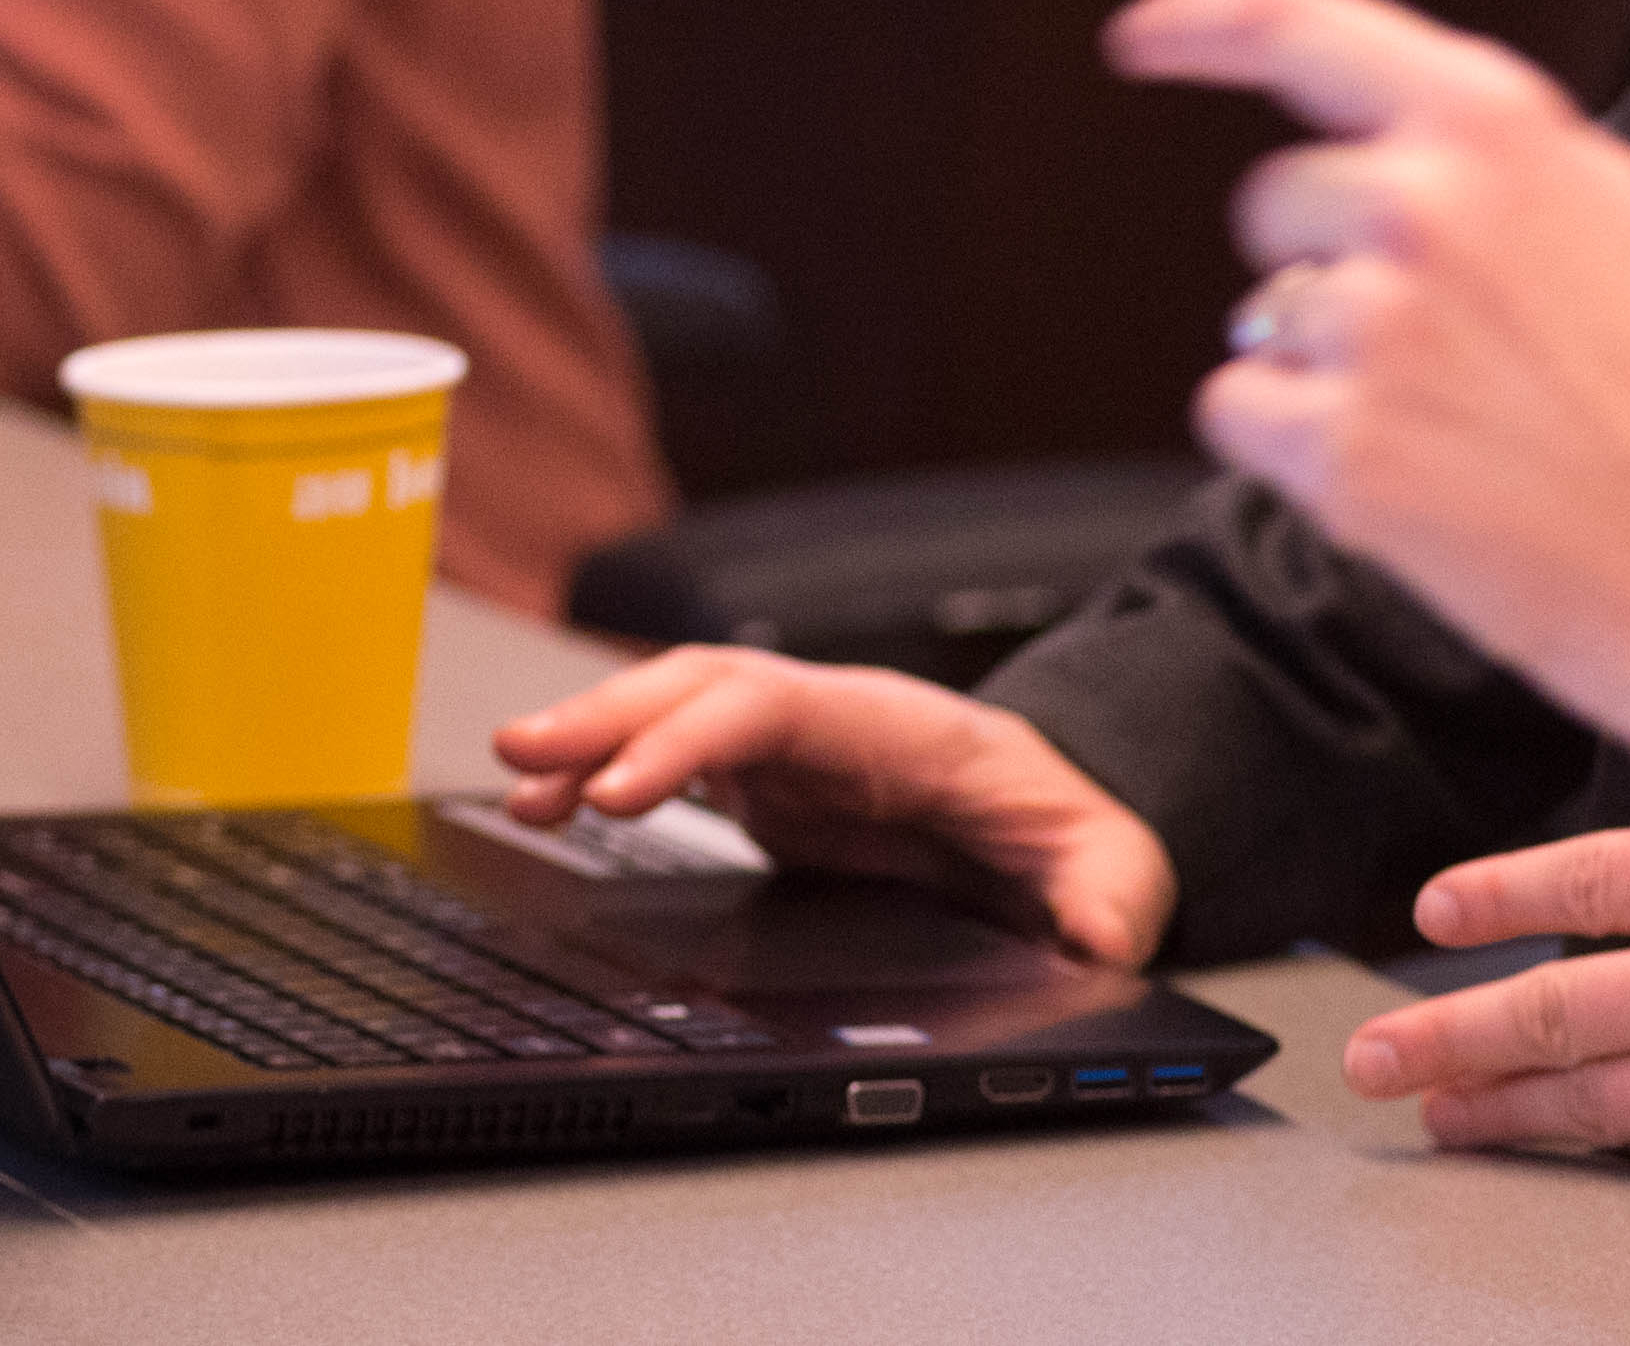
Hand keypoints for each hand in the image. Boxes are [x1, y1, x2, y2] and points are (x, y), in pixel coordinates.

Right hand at [491, 647, 1177, 967]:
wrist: (1067, 816)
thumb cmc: (1077, 829)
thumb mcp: (1116, 870)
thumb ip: (1109, 900)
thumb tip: (1100, 941)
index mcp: (902, 727)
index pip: (779, 709)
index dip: (697, 740)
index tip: (625, 788)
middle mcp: (833, 720)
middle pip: (705, 689)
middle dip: (611, 715)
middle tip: (523, 756)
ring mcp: (794, 749)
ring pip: (674, 715)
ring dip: (591, 738)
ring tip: (513, 777)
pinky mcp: (769, 786)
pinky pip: (671, 763)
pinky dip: (606, 776)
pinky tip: (548, 809)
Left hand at [1108, 0, 1629, 821]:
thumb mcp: (1625, 220)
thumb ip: (1498, 166)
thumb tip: (1386, 150)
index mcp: (1499, 126)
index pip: (1301, 25)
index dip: (1203, 21)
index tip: (1140, 41)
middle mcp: (1421, 205)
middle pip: (1274, 204)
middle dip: (1327, 265)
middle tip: (1441, 345)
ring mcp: (1374, 329)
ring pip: (1262, 322)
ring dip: (1329, 371)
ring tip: (1461, 428)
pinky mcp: (1339, 453)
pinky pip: (1237, 413)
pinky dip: (1294, 448)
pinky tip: (1409, 477)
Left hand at [1347, 821, 1629, 1201]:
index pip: (1597, 880)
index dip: (1506, 893)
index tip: (1437, 908)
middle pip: (1560, 1007)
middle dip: (1451, 1032)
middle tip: (1375, 1055)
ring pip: (1592, 1100)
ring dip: (1499, 1109)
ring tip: (1435, 1113)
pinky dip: (1598, 1154)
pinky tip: (1549, 1159)